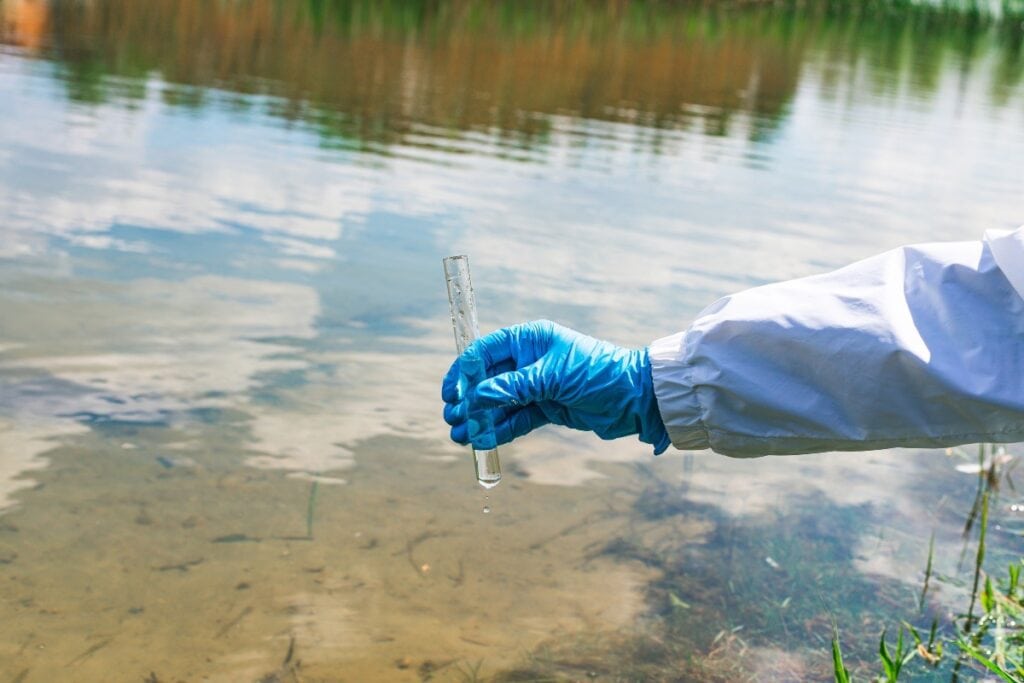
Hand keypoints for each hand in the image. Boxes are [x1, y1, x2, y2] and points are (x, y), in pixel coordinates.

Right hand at [441, 320, 669, 452]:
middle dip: (469, 400)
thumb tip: (475, 398)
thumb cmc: (596, 373)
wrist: (635, 398)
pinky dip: (499, 429)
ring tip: (459, 436)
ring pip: (500, 402)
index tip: (452, 393)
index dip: (465, 372)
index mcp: (530, 339)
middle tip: (452, 418)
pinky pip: (516, 419)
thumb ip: (512, 387)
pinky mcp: (546, 408)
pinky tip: (482, 440)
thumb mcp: (551, 377)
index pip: (485, 352)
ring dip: (480, 418)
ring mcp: (537, 385)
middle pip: (488, 379)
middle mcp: (529, 359)